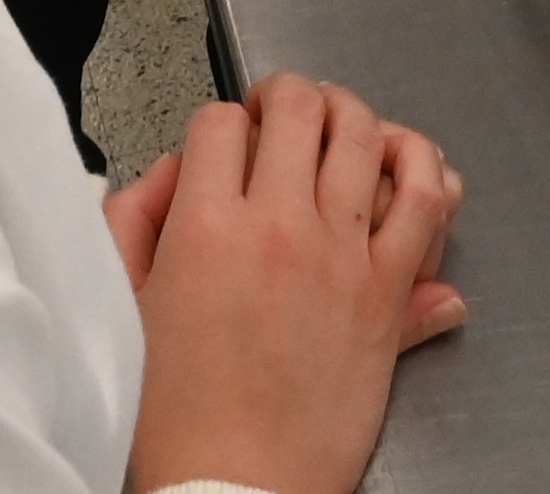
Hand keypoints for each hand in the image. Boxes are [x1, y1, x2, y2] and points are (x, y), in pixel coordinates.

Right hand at [123, 77, 468, 493]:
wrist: (233, 487)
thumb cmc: (174, 417)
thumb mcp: (124, 308)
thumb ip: (135, 223)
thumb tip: (171, 172)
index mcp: (203, 229)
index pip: (218, 123)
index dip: (218, 123)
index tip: (222, 144)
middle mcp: (277, 227)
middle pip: (296, 107)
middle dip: (283, 95)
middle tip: (277, 113)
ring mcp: (341, 255)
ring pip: (363, 135)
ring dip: (348, 113)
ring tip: (336, 122)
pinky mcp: (387, 292)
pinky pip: (425, 202)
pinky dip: (422, 164)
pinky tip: (405, 158)